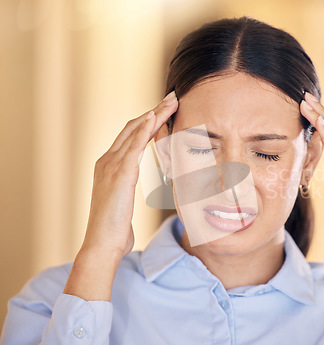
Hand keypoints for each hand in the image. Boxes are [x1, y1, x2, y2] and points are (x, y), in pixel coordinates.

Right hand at [81, 91, 177, 258]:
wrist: (102, 244)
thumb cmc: (114, 227)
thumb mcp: (122, 200)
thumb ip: (127, 186)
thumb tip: (133, 184)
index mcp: (109, 165)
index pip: (131, 135)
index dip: (148, 120)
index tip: (165, 109)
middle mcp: (107, 160)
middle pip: (133, 127)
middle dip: (154, 110)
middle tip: (173, 97)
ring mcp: (111, 165)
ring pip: (135, 131)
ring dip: (154, 114)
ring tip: (172, 101)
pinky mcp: (119, 174)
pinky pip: (133, 147)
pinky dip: (144, 130)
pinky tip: (154, 117)